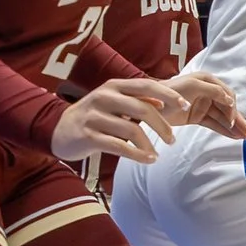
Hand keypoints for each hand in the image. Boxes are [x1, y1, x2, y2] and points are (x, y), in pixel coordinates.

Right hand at [49, 75, 189, 166]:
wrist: (58, 130)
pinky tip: (148, 159)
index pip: (147, 85)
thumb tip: (162, 102)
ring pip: (131, 130)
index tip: (186, 106)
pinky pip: (119, 146)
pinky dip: (137, 154)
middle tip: (172, 139)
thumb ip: (136, 100)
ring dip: (149, 144)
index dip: (169, 95)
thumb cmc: (93, 116)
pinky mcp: (88, 136)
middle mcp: (104, 97)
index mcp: (114, 86)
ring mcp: (95, 117)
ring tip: (156, 154)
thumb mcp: (113, 102)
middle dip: (162, 126)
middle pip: (142, 109)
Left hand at [172, 67, 245, 139]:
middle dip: (239, 120)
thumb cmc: (170, 90)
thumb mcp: (192, 86)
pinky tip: (234, 137)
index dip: (232, 108)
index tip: (232, 121)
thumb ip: (212, 90)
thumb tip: (231, 99)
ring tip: (245, 138)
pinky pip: (214, 124)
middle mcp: (208, 92)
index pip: (227, 95)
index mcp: (208, 81)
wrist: (148, 104)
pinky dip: (223, 130)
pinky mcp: (197, 117)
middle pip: (228, 108)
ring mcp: (203, 105)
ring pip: (222, 117)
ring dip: (234, 127)